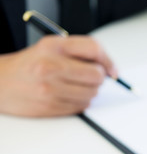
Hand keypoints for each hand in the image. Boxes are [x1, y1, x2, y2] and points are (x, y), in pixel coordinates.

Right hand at [0, 35, 115, 116]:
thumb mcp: (50, 48)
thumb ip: (79, 52)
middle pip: (97, 75)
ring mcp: (50, 88)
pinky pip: (81, 107)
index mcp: (53, 46)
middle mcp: (51, 66)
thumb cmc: (29, 65)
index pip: (94, 49)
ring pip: (92, 93)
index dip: (108, 60)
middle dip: (98, 78)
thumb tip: (110, 69)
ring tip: (72, 86)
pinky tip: (65, 96)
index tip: (111, 69)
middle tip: (87, 77)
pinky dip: (79, 102)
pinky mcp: (50, 107)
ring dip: (89, 92)